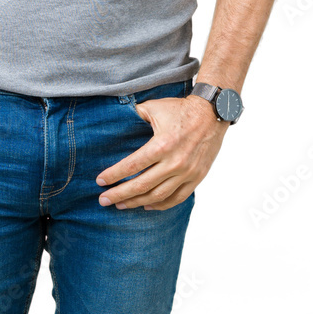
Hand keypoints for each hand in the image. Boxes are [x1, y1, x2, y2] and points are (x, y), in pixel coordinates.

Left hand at [95, 93, 228, 210]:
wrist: (211, 113)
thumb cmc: (180, 109)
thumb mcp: (154, 107)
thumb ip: (134, 116)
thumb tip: (117, 121)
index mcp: (161, 145)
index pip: (132, 165)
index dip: (114, 175)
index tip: (100, 181)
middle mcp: (174, 162)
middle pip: (142, 185)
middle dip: (120, 194)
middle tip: (103, 200)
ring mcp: (187, 173)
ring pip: (158, 196)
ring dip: (137, 202)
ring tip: (120, 205)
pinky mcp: (196, 178)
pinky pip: (177, 198)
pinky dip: (161, 205)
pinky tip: (147, 206)